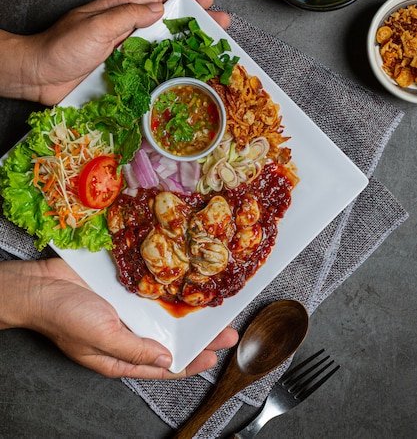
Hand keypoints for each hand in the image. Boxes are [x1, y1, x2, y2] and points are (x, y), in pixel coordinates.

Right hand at [0, 258, 237, 378]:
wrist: (40, 285)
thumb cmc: (64, 317)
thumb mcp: (102, 338)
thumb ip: (135, 351)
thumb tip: (167, 361)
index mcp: (121, 357)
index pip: (163, 366)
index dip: (191, 363)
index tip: (214, 356)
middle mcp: (128, 335)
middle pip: (170, 340)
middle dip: (199, 337)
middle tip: (226, 331)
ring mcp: (127, 311)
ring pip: (165, 317)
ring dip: (188, 314)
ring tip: (214, 310)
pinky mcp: (124, 290)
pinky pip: (152, 293)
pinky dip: (170, 292)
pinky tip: (187, 287)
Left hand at [25, 0, 230, 104]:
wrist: (38, 76)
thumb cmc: (61, 46)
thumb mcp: (97, 25)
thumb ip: (128, 16)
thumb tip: (159, 10)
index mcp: (118, 10)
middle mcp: (124, 29)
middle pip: (165, 23)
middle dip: (193, 23)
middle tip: (220, 26)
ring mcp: (124, 52)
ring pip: (161, 46)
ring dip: (185, 48)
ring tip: (209, 51)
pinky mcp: (121, 73)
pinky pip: (149, 68)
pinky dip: (167, 69)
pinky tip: (182, 74)